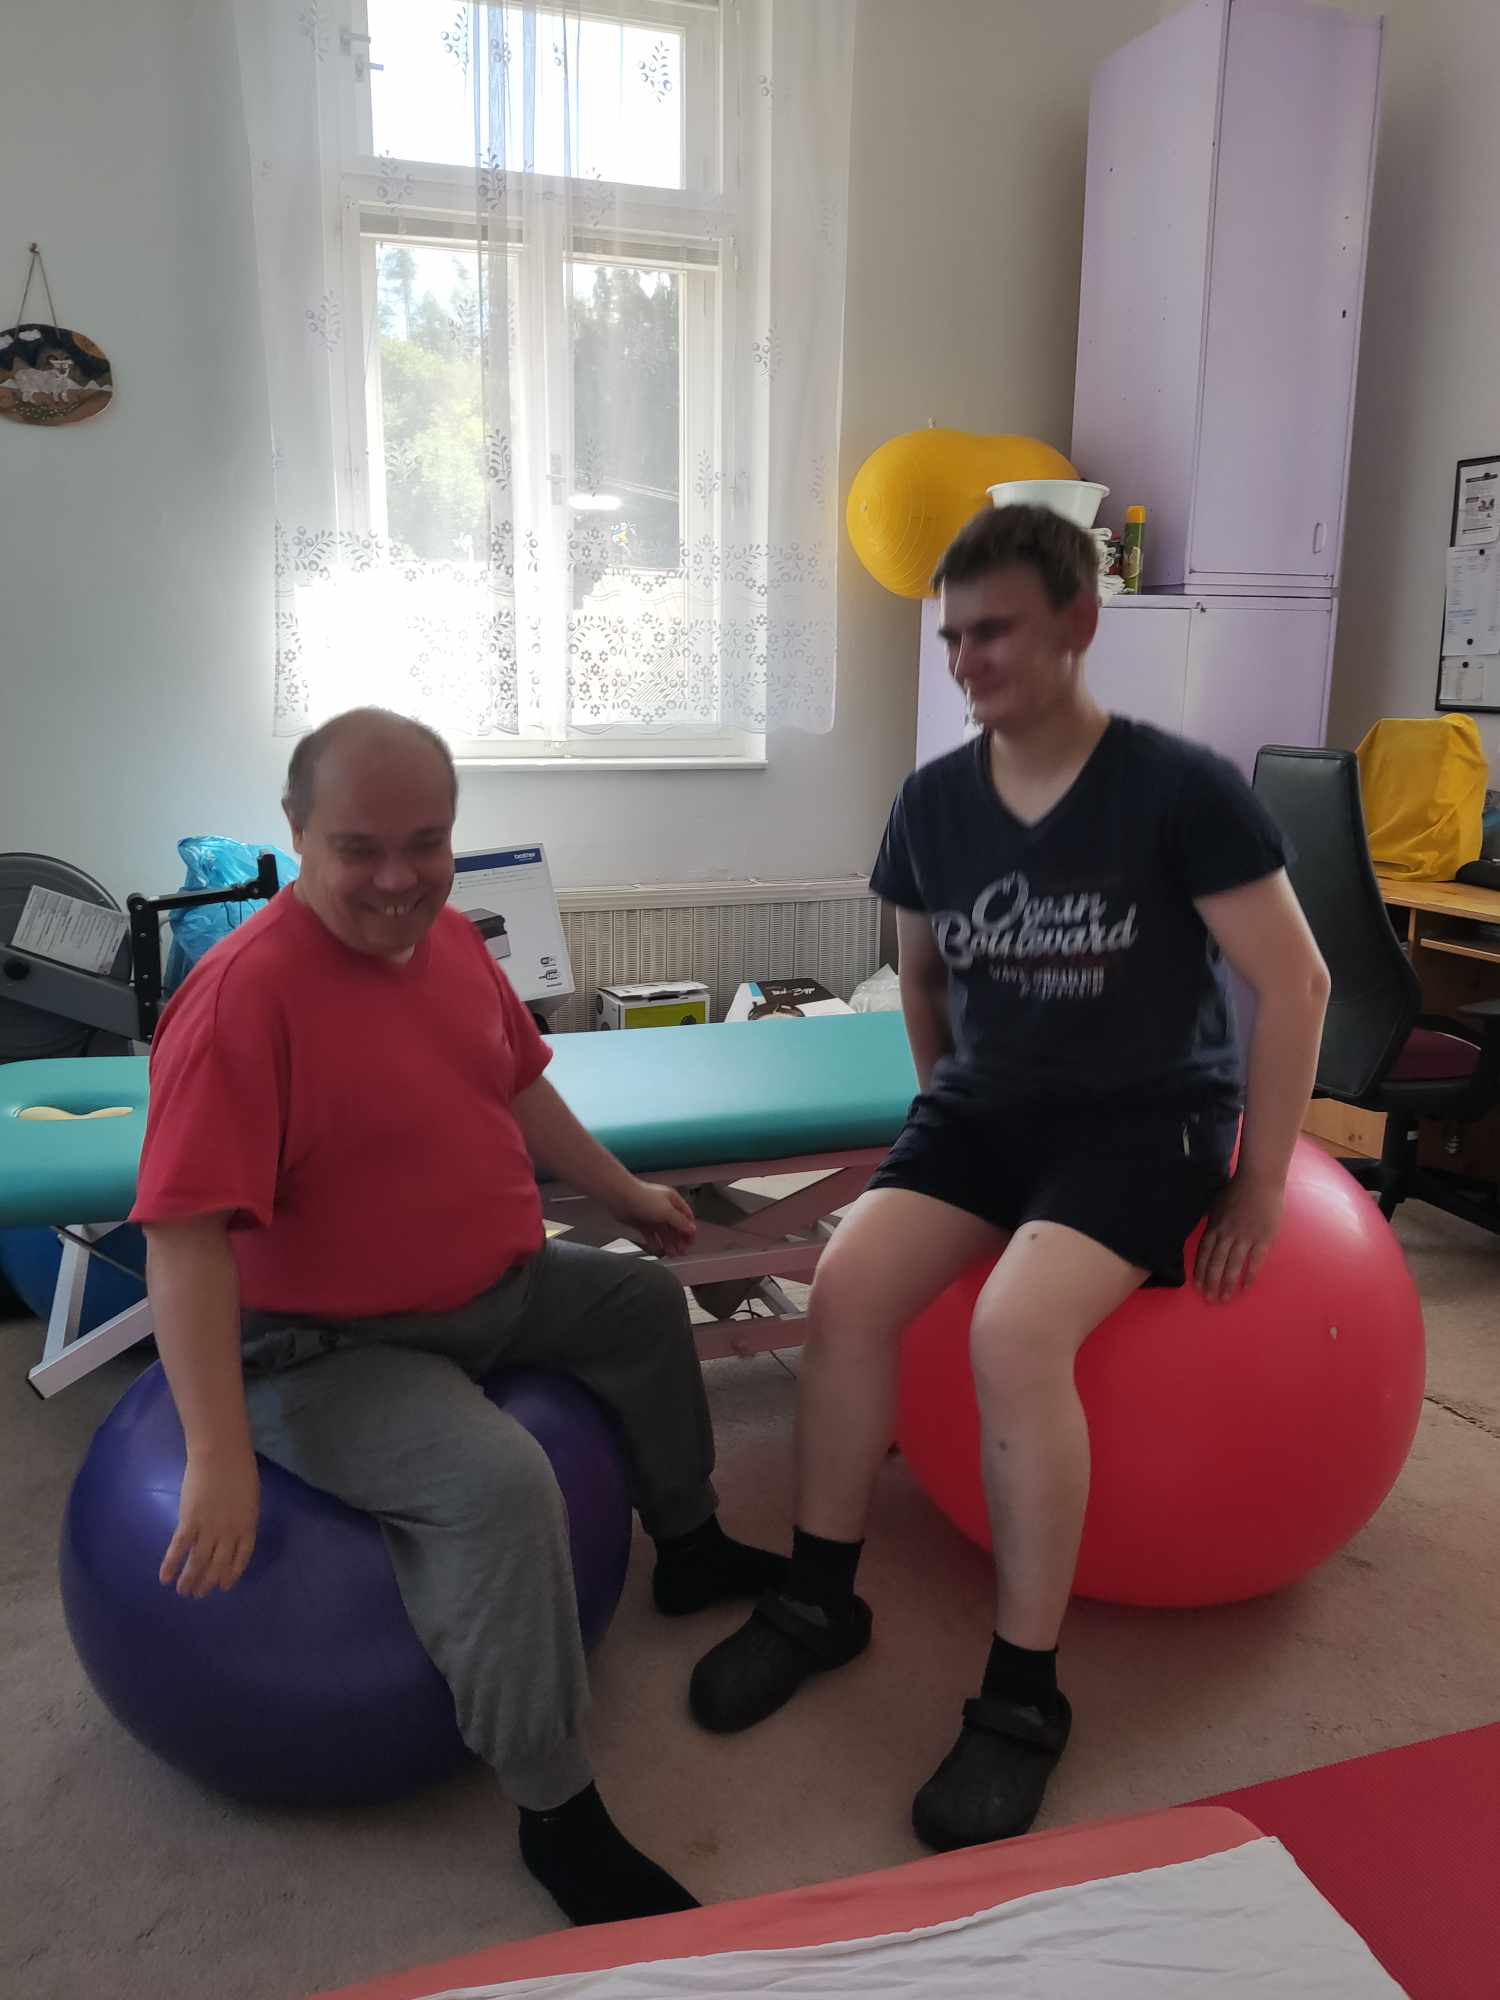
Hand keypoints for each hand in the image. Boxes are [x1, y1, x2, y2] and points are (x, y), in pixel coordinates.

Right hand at [160, 1449, 260, 1596]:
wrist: (221, 1454)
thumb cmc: (238, 1469)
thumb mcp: (248, 1497)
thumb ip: (241, 1516)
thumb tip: (233, 1530)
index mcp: (247, 1525)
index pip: (241, 1557)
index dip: (232, 1573)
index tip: (224, 1586)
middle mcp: (229, 1533)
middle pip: (218, 1564)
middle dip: (209, 1582)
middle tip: (200, 1594)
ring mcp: (209, 1529)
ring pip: (198, 1562)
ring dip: (190, 1580)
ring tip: (183, 1592)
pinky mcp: (189, 1521)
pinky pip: (179, 1548)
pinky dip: (171, 1565)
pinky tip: (165, 1578)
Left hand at [611, 1179, 696, 1255]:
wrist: (621, 1197)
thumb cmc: (643, 1198)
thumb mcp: (667, 1211)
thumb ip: (680, 1222)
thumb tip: (691, 1229)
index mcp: (672, 1200)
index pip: (686, 1216)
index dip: (689, 1229)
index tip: (691, 1242)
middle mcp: (663, 1207)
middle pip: (674, 1226)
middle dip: (679, 1239)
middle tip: (682, 1252)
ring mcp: (652, 1215)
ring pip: (663, 1232)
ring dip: (668, 1243)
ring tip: (671, 1254)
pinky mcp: (641, 1222)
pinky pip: (651, 1235)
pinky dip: (655, 1243)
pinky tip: (658, 1250)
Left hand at [1194, 1173, 1284, 1304]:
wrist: (1260, 1180)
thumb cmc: (1237, 1189)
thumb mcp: (1216, 1204)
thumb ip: (1211, 1221)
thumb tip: (1205, 1233)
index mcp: (1214, 1226)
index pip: (1204, 1253)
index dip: (1200, 1270)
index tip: (1197, 1285)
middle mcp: (1227, 1234)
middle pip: (1215, 1263)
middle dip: (1210, 1283)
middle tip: (1209, 1299)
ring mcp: (1245, 1238)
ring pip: (1232, 1266)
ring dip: (1226, 1284)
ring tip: (1223, 1299)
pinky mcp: (1262, 1239)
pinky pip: (1254, 1262)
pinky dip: (1248, 1276)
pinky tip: (1244, 1288)